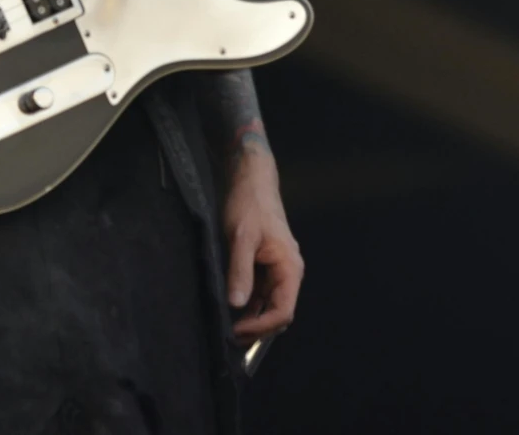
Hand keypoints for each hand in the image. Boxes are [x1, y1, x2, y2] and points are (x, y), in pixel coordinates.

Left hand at [222, 144, 302, 341]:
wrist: (249, 181)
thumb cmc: (249, 205)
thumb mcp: (241, 238)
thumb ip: (240, 271)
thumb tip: (236, 304)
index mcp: (290, 267)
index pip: (283, 310)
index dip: (261, 326)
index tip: (236, 329)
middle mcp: (288, 273)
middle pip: (278, 313)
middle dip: (257, 329)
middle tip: (229, 337)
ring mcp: (276, 271)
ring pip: (268, 306)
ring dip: (252, 321)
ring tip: (228, 330)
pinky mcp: (264, 267)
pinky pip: (260, 294)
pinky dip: (248, 307)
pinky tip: (231, 312)